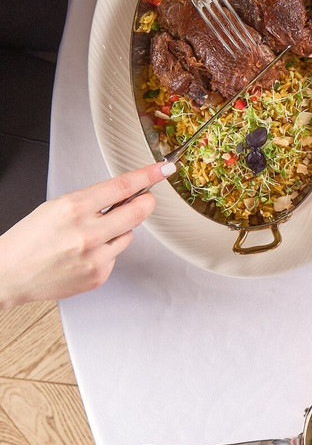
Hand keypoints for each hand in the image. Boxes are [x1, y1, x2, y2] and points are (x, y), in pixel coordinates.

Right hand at [0, 161, 173, 308]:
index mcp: (73, 208)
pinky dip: (106, 252)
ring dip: (119, 230)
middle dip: (145, 202)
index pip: (121, 186)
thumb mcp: (56, 207)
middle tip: (145, 199)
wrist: (8, 274)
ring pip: (129, 235)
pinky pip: (116, 255)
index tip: (163, 169)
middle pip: (138, 212)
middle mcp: (87, 232)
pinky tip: (85, 254)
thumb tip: (126, 194)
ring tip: (91, 235)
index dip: (147, 175)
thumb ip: (92, 201)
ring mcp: (95, 256)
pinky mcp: (99, 275)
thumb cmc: (30, 239)